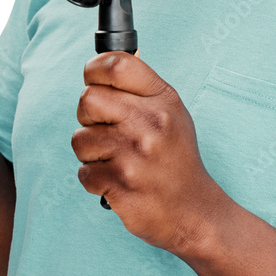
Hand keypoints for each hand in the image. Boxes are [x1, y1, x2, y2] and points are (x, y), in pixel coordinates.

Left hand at [72, 51, 227, 255]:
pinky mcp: (120, 184)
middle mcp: (150, 123)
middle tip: (105, 130)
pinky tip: (118, 181)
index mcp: (163, 100)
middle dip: (88, 116)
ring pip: (80, 138)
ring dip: (90, 153)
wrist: (194, 211)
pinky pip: (84, 172)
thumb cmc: (176, 160)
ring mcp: (134, 154)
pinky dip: (95, 179)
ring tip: (116, 160)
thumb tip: (106, 64)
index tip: (94, 82)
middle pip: (88, 99)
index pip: (117, 64)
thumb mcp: (172, 115)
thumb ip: (141, 90)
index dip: (95, 70)